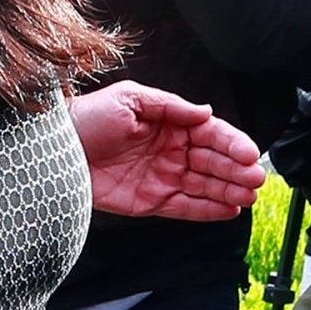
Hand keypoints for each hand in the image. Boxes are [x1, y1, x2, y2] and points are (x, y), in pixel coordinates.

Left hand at [68, 81, 265, 220]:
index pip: (210, 134)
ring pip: (204, 186)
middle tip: (255, 179)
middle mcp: (170, 151)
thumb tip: (206, 111)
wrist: (55, 150)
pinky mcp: (150, 202)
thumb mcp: (129, 99)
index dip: (231, 143)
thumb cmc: (88, 118)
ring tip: (249, 196)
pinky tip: (230, 210)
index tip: (248, 153)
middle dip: (236, 170)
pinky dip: (207, 210)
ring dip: (229, 191)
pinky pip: (185, 208)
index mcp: (169, 124)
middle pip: (212, 162)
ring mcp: (162, 178)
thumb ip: (171, 106)